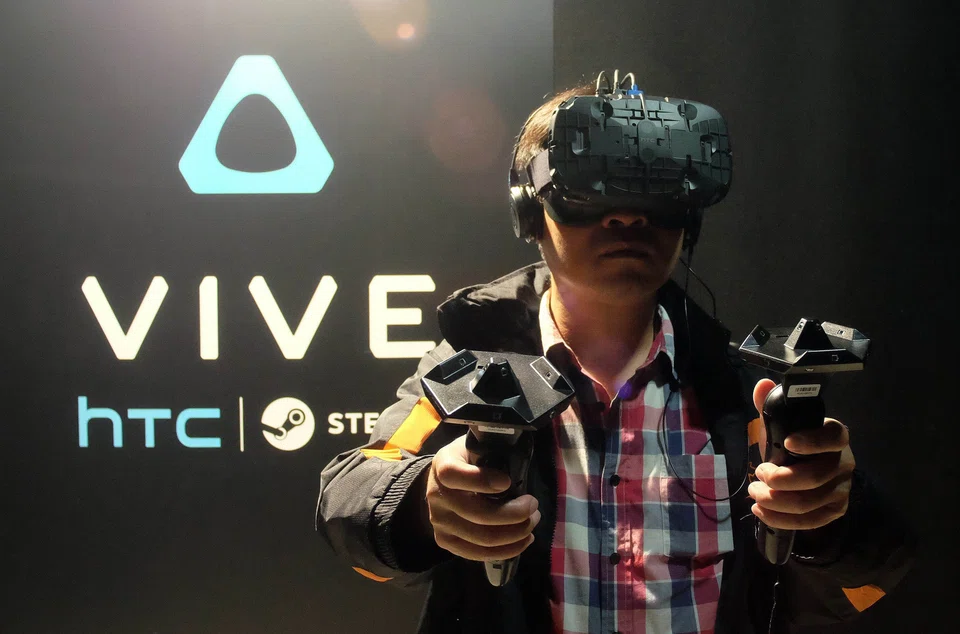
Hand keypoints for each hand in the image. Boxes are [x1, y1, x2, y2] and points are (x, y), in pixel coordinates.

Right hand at [425, 434, 540, 560]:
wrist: (440, 484)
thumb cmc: (467, 461)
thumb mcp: (475, 446)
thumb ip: (491, 452)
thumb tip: (518, 464)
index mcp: (442, 466)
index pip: (454, 475)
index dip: (481, 480)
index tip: (507, 481)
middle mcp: (437, 496)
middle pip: (478, 514)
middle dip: (514, 513)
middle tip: (533, 505)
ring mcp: (439, 523)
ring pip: (483, 538)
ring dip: (516, 532)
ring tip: (532, 521)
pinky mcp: (446, 542)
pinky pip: (479, 554)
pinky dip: (507, 549)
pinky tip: (523, 539)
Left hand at [748, 378, 855, 530]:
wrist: (810, 468)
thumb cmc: (794, 443)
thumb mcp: (781, 425)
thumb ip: (770, 406)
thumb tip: (762, 386)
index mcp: (835, 436)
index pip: (833, 438)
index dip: (813, 441)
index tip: (788, 442)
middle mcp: (844, 463)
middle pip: (815, 476)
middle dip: (780, 479)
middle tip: (759, 473)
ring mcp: (842, 489)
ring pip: (809, 502)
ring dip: (775, 500)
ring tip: (754, 492)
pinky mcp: (835, 511)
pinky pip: (810, 521)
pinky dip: (781, 519)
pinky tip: (761, 511)